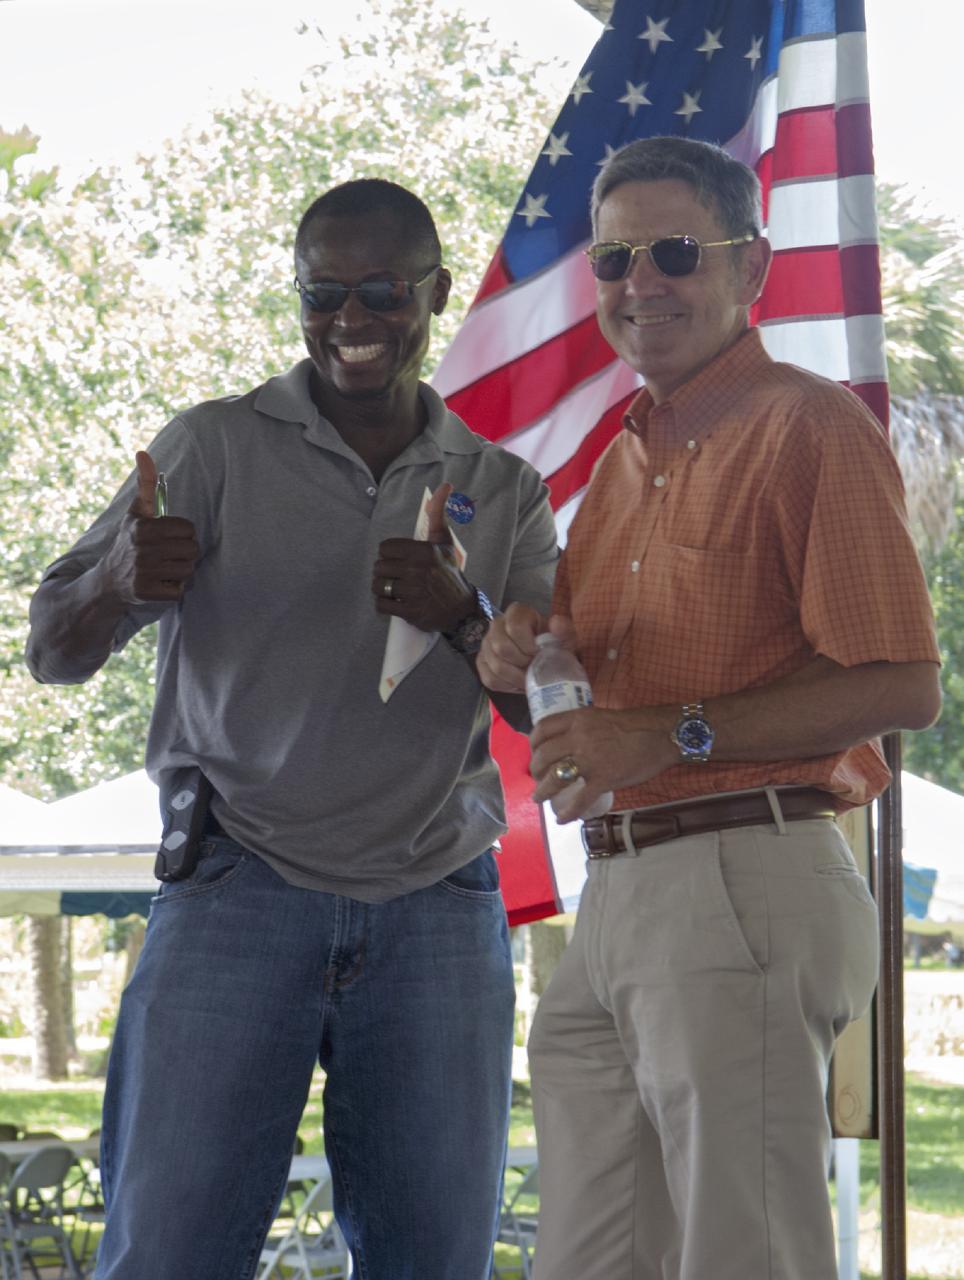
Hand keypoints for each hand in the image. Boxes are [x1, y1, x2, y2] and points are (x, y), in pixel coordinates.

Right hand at [101, 451, 199, 604]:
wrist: (107, 582)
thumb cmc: (128, 542)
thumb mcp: (135, 513)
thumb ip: (145, 485)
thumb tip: (144, 453)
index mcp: (144, 528)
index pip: (189, 529)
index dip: (183, 534)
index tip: (168, 538)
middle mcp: (143, 549)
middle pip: (192, 550)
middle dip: (184, 553)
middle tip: (168, 555)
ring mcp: (144, 573)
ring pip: (188, 570)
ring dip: (180, 571)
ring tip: (163, 568)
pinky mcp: (147, 593)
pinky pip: (180, 590)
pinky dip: (173, 588)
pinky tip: (159, 583)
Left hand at [372, 482, 475, 632]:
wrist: (461, 608)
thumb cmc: (448, 571)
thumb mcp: (444, 541)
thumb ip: (438, 512)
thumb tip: (445, 485)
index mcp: (423, 551)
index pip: (384, 548)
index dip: (390, 555)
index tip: (401, 560)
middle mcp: (418, 570)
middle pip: (379, 567)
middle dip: (385, 572)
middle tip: (398, 576)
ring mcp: (414, 592)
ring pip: (378, 586)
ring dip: (384, 589)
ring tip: (396, 589)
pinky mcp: (410, 611)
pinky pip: (382, 605)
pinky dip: (386, 605)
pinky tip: (397, 602)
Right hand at [476, 606, 564, 692]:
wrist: (545, 660)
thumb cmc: (554, 646)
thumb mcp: (565, 638)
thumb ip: (564, 630)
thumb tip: (556, 623)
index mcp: (517, 613)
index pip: (514, 627)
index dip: (527, 645)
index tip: (538, 653)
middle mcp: (497, 625)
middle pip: (501, 647)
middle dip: (521, 663)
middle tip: (534, 666)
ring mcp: (487, 644)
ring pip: (495, 666)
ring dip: (516, 677)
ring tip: (529, 677)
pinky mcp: (482, 662)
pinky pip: (490, 679)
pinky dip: (507, 685)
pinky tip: (518, 682)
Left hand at [529, 704, 676, 822]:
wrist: (663, 734)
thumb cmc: (637, 725)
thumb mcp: (601, 717)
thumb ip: (583, 728)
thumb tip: (570, 743)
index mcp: (578, 719)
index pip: (543, 729)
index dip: (533, 744)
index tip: (534, 752)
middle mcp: (579, 737)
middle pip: (544, 755)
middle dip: (535, 770)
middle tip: (537, 778)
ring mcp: (591, 759)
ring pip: (555, 778)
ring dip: (542, 791)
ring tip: (538, 798)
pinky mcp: (604, 779)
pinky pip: (580, 800)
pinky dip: (568, 812)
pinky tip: (562, 819)